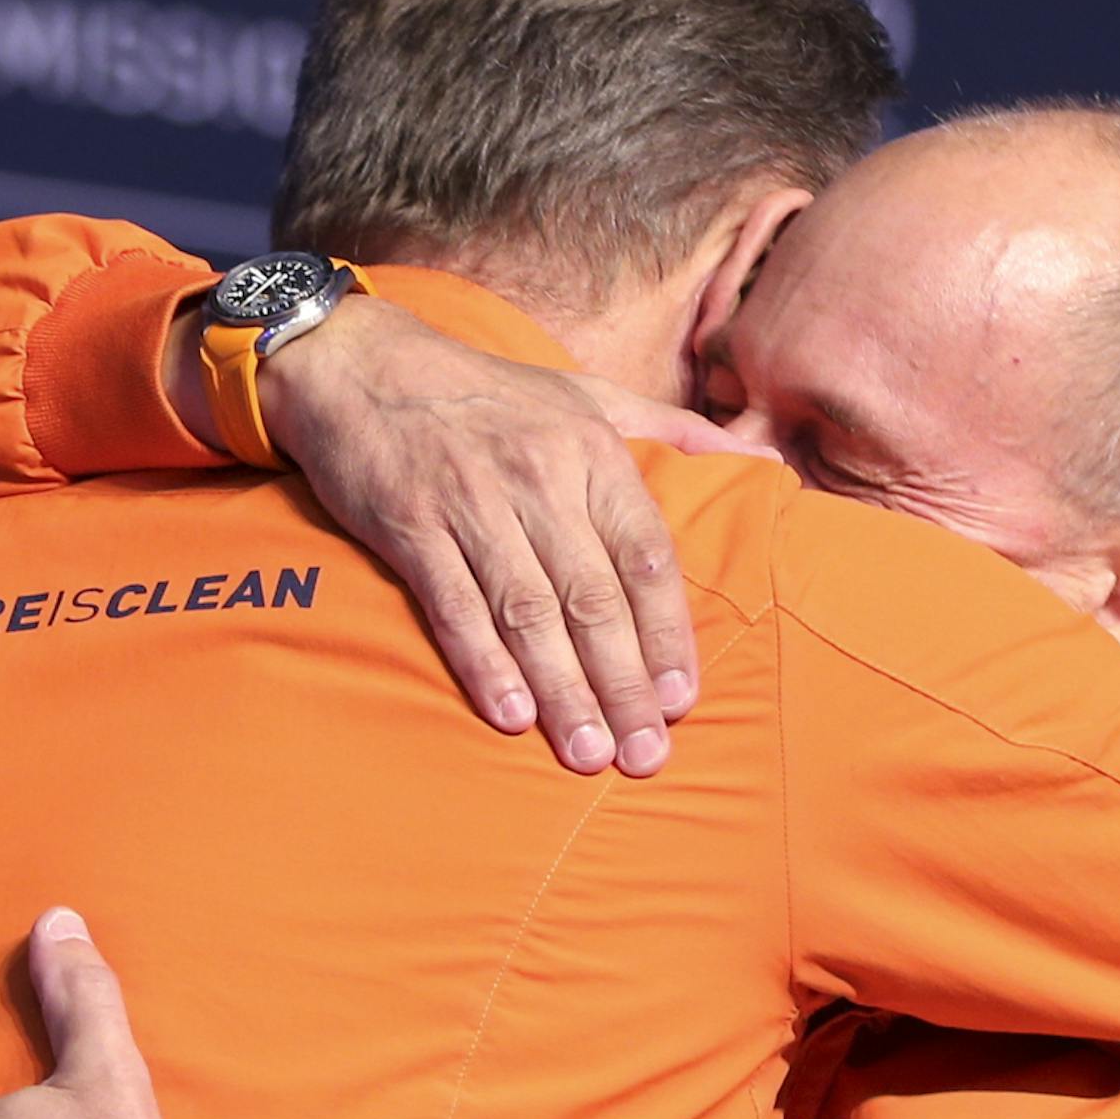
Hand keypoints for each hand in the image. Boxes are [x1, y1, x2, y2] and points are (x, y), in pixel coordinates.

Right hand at [258, 296, 775, 776]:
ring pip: (530, 612)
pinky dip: (483, 661)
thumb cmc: (485, 393)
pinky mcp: (410, 525)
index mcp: (591, 451)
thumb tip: (760, 461)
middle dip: (623, 684)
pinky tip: (510, 714)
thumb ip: (669, 431)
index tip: (681, 700)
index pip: (645, 556)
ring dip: (562, 690)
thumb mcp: (584, 393)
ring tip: (587, 754)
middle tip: (645, 755)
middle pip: (594, 598)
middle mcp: (539, 477)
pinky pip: (455, 604)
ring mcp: (472, 503)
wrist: (359, 363)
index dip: (666, 633)